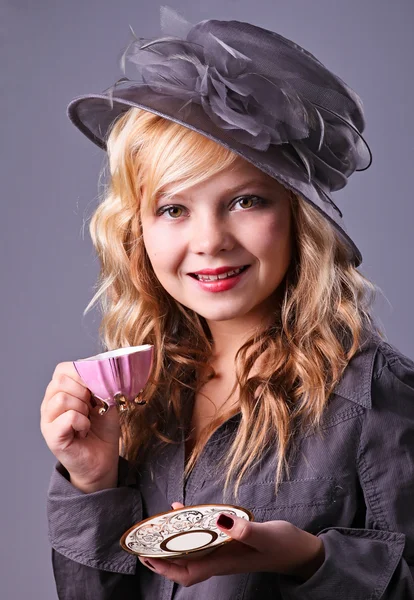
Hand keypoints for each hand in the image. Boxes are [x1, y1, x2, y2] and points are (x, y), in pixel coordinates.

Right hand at [40, 361, 120, 491]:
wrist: (103, 459)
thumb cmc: (102, 429)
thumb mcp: (104, 399)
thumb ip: (99, 383)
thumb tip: (99, 370)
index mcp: (61, 391)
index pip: (63, 369)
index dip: (82, 373)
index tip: (96, 388)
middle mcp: (49, 403)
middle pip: (60, 381)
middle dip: (83, 391)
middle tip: (91, 407)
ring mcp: (48, 420)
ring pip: (62, 398)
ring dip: (82, 408)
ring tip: (87, 419)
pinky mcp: (52, 436)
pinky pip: (68, 417)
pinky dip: (82, 422)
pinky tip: (84, 431)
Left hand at [139, 507, 324, 585]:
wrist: (299, 551)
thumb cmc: (283, 545)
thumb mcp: (265, 535)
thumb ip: (244, 530)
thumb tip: (220, 520)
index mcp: (224, 562)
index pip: (187, 571)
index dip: (164, 565)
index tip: (146, 555)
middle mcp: (220, 559)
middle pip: (183, 564)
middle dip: (161, 555)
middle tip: (143, 539)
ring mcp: (224, 552)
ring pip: (191, 550)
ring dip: (173, 541)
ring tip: (157, 525)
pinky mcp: (230, 542)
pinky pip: (204, 537)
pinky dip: (190, 527)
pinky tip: (184, 510)